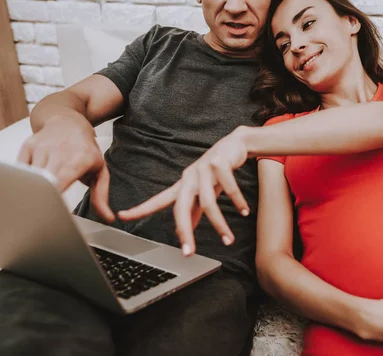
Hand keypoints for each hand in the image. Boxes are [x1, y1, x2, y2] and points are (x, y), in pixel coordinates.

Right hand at [17, 116, 114, 221]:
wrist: (69, 122)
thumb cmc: (86, 150)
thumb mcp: (100, 172)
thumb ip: (101, 196)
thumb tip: (108, 218)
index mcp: (79, 160)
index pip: (59, 185)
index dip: (53, 201)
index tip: (55, 213)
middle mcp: (60, 152)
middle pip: (42, 183)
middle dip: (43, 198)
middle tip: (47, 208)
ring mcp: (42, 147)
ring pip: (30, 177)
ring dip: (34, 188)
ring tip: (43, 192)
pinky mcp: (28, 145)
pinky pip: (21, 169)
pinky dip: (25, 179)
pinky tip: (34, 180)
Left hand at [118, 127, 252, 254]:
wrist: (235, 144)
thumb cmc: (217, 170)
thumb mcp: (205, 191)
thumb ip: (195, 210)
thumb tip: (186, 231)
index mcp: (183, 185)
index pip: (159, 200)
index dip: (140, 209)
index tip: (122, 217)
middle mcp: (189, 178)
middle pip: (182, 208)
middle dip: (184, 233)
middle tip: (188, 253)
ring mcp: (204, 170)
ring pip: (209, 203)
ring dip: (220, 224)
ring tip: (228, 240)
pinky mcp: (220, 164)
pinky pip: (229, 188)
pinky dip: (238, 202)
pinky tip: (244, 211)